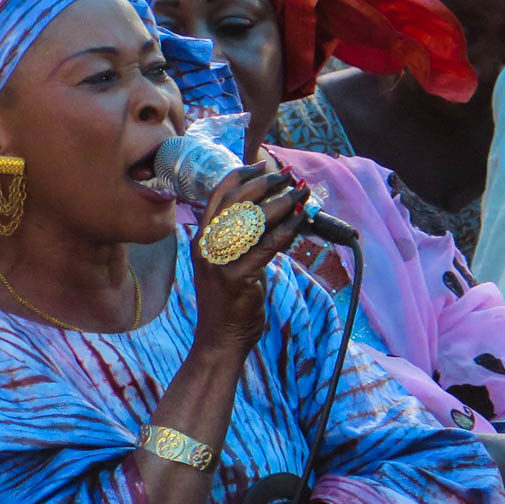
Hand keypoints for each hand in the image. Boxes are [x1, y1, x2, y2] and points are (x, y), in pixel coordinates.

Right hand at [191, 163, 309, 356]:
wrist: (219, 339)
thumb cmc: (227, 302)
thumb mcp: (225, 263)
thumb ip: (239, 239)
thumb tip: (270, 213)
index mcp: (201, 238)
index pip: (217, 195)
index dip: (240, 175)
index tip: (263, 165)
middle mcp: (206, 245)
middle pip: (235, 200)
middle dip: (265, 183)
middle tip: (289, 177)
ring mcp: (219, 261)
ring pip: (254, 220)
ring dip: (283, 202)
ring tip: (303, 193)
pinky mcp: (237, 277)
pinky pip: (267, 245)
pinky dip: (288, 229)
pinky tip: (302, 220)